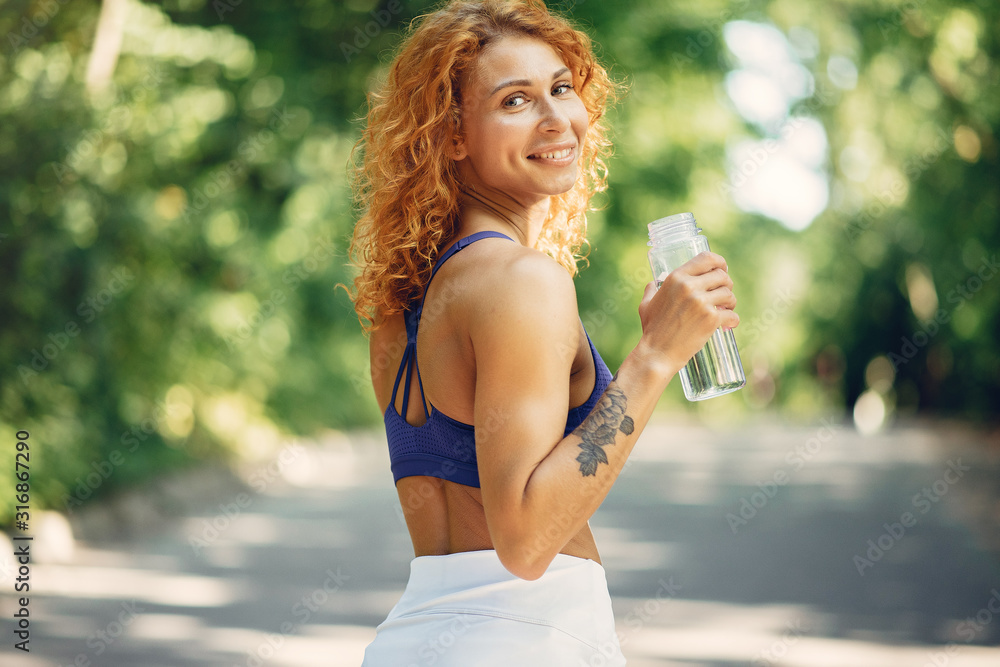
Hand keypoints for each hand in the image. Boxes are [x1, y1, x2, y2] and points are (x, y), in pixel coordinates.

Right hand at [636, 251, 738, 373]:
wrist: (658, 353)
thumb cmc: (652, 330)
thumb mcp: (646, 305)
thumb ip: (650, 291)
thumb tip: (653, 283)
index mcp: (676, 278)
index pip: (706, 258)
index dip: (719, 262)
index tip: (723, 269)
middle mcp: (689, 287)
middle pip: (722, 275)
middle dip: (727, 285)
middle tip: (723, 296)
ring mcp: (701, 302)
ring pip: (729, 294)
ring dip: (731, 302)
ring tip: (725, 310)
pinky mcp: (711, 319)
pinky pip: (732, 314)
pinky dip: (733, 320)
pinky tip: (728, 324)